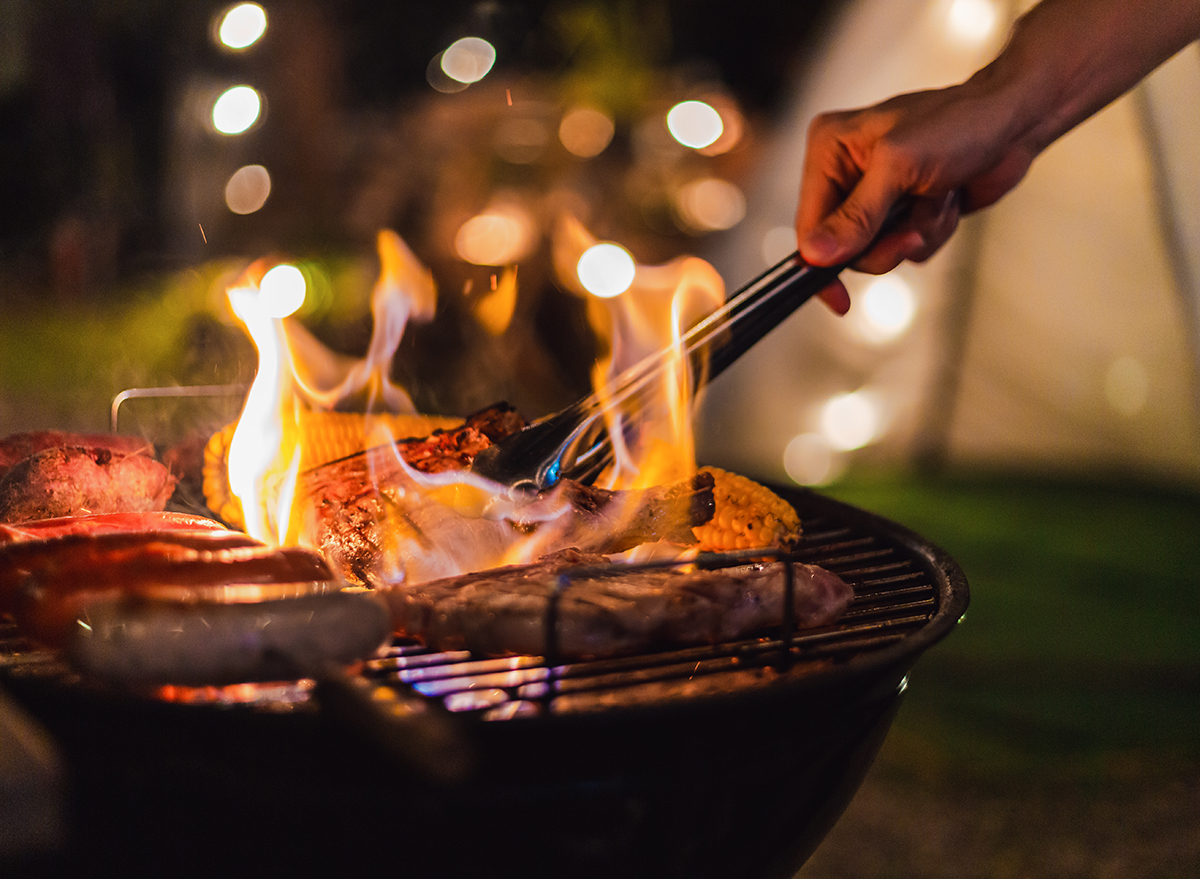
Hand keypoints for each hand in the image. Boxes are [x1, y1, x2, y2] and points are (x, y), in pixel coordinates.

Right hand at [795, 82, 1037, 312]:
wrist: (1015, 122)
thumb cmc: (960, 123)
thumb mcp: (899, 167)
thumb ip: (855, 215)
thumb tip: (815, 255)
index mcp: (829, 149)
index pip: (808, 224)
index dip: (820, 263)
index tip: (837, 298)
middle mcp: (846, 171)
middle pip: (842, 246)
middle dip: (884, 243)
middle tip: (913, 229)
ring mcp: (875, 194)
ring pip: (877, 251)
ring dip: (915, 234)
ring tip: (938, 199)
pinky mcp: (903, 211)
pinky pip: (906, 248)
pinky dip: (932, 232)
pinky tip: (947, 200)